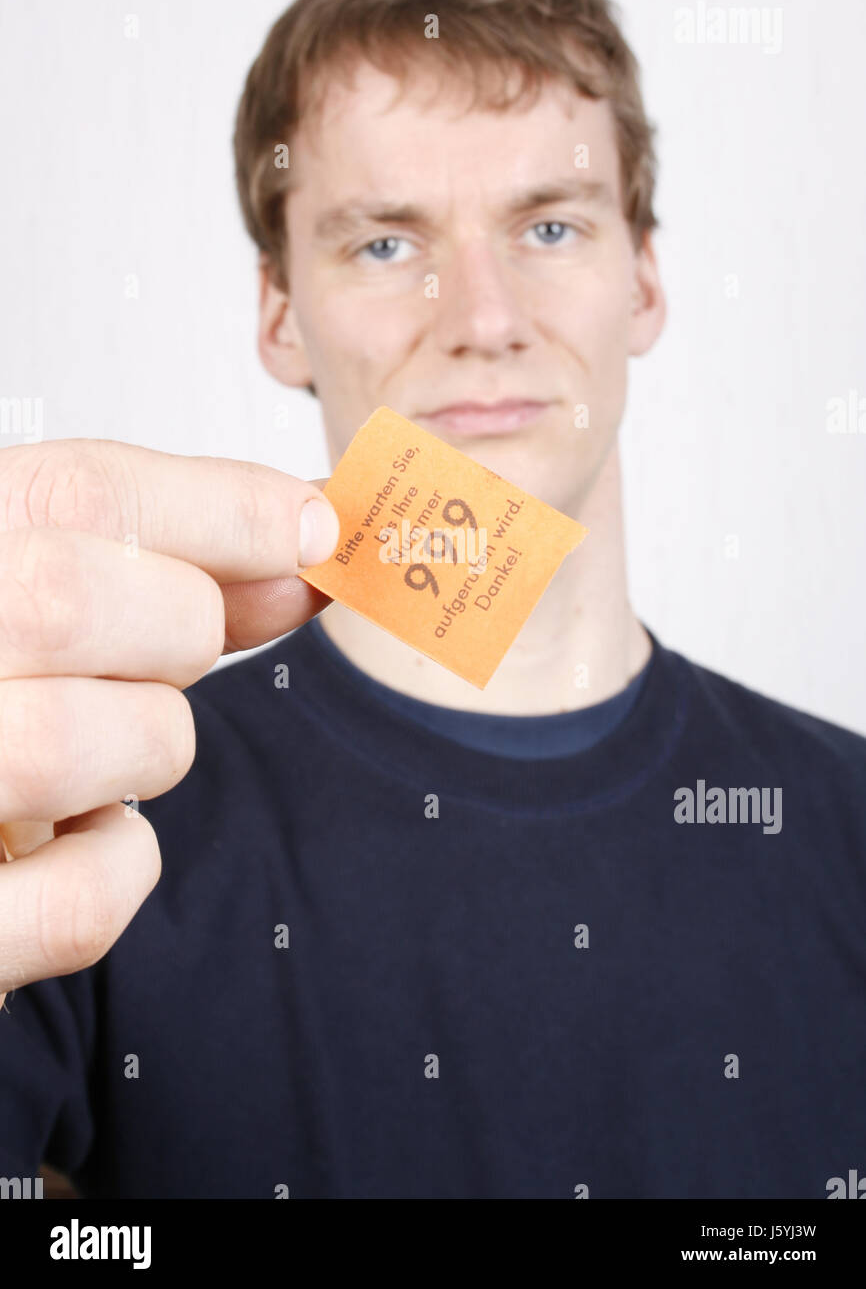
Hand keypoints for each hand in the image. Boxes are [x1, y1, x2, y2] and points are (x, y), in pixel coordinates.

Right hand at [0, 438, 338, 1003]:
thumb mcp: (26, 596)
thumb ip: (148, 561)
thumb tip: (305, 538)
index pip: (74, 490)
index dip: (225, 509)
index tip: (312, 528)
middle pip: (76, 599)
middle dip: (175, 628)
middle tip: (160, 654)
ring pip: (90, 745)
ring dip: (147, 743)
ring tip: (95, 749)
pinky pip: (81, 901)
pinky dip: (116, 867)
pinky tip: (73, 840)